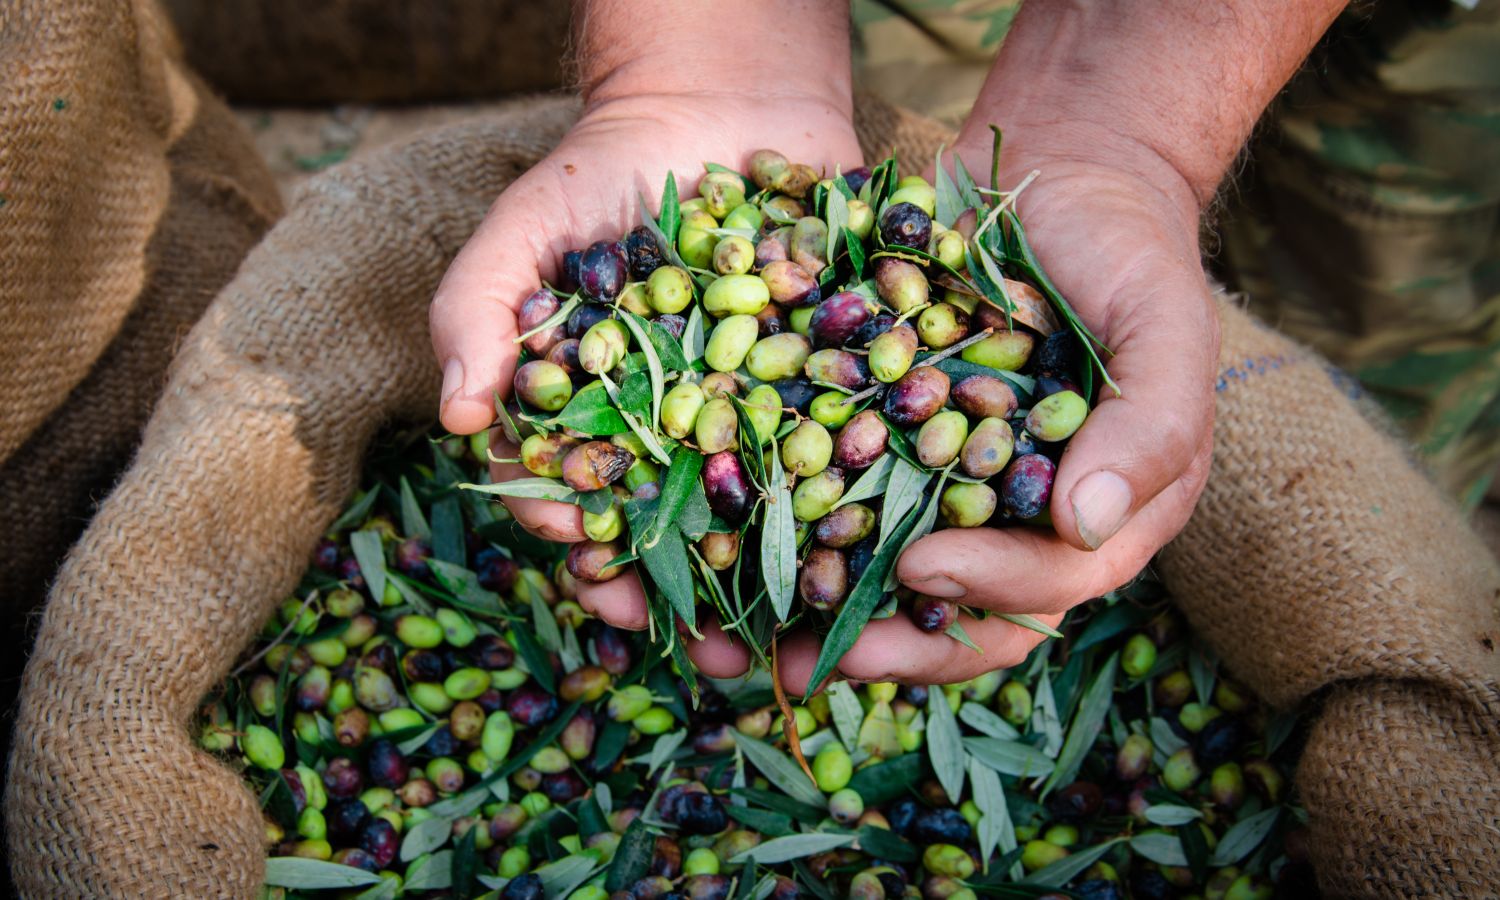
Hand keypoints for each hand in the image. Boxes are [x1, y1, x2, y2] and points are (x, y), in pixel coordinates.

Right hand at [429, 91, 862, 672]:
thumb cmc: (602, 170)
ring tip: (793, 633)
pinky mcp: (828, 383)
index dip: (579, 541)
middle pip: (674, 527)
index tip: (594, 574)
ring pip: (763, 509)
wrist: (717, 107)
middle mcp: (673, 430)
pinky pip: (846, 445)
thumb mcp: (523, 227)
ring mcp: (753, 412)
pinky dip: (859, 494)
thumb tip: (456, 417)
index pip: (578, 499)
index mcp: (594, 417)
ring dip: (775, 577)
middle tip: (702, 649)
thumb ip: (478, 310)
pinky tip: (873, 545)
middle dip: (684, 594)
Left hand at [703, 139, 1217, 694]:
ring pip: (872, 572)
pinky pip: (824, 493)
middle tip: (793, 661)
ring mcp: (939, 483)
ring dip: (801, 610)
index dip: (987, 590)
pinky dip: (769, 522)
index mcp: (1097, 517)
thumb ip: (1152, 423)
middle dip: (874, 643)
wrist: (1056, 168)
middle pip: (948, 611)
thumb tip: (1087, 524)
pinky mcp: (879, 439)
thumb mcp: (1164, 323)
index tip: (922, 567)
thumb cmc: (1128, 248)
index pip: (1044, 586)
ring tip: (721, 639)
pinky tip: (705, 536)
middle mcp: (1013, 520)